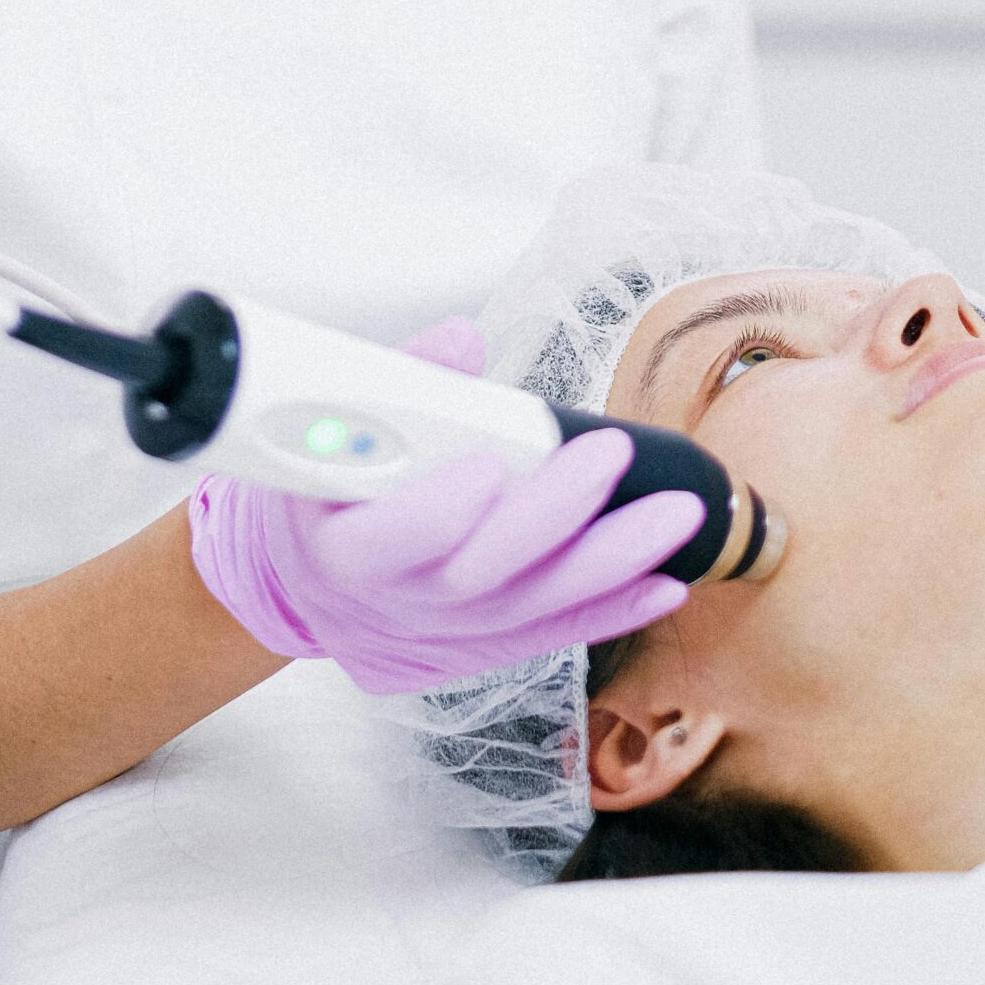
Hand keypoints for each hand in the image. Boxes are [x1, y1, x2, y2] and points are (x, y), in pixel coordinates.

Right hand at [189, 316, 701, 693]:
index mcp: (343, 548)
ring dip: (614, 560)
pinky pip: (559, 630)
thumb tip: (459, 341)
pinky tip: (668, 582)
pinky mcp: (488, 644)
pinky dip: (616, 606)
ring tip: (675, 516)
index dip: (439, 511)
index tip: (486, 464)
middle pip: (482, 573)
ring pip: (536, 605)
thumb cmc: (323, 490)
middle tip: (609, 456)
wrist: (309, 578)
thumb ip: (396, 382)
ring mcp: (449, 634)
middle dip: (554, 513)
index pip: (390, 542)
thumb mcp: (326, 429)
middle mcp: (401, 602)